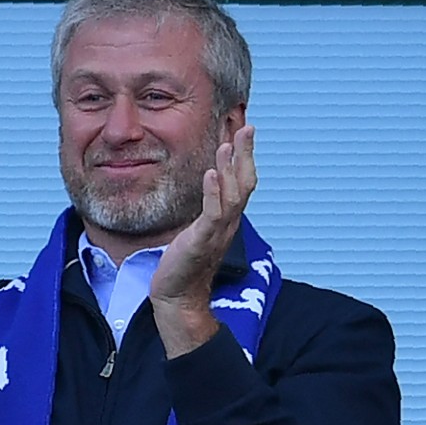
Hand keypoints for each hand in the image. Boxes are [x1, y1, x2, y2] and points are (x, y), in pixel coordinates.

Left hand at [150, 124, 256, 357]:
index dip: (244, 157)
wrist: (178, 297)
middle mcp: (228, 223)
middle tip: (248, 126)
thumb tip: (206, 189)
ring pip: (233, 195)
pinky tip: (210, 173)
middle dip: (246, 154)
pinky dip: (213, 192)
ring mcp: (217, 233)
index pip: (242, 182)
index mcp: (227, 219)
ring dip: (230, 168)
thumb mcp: (197, 230)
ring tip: (228, 144)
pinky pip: (212, 214)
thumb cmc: (184, 263)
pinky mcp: (201, 242)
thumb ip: (206, 210)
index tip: (242, 130)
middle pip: (245, 183)